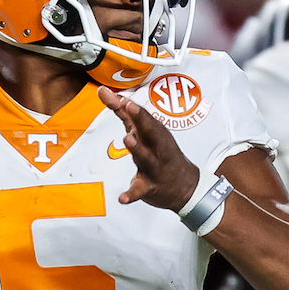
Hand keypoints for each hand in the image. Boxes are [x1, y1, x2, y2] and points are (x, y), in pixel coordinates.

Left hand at [99, 86, 200, 211]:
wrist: (185, 186)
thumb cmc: (161, 153)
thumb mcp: (144, 132)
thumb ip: (123, 112)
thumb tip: (103, 91)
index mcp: (155, 133)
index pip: (144, 117)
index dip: (134, 107)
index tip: (124, 97)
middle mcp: (157, 147)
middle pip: (150, 131)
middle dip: (141, 118)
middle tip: (129, 106)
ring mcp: (154, 167)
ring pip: (145, 157)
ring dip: (137, 148)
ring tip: (127, 140)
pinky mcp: (150, 187)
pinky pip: (139, 190)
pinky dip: (131, 194)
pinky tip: (122, 198)